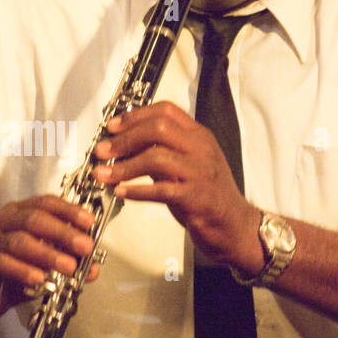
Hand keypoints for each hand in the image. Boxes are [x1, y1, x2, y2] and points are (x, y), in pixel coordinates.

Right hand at [0, 194, 99, 325]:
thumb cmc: (10, 272)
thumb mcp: (41, 265)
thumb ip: (65, 262)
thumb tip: (93, 269)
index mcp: (18, 212)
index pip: (45, 203)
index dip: (68, 210)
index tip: (89, 222)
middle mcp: (2, 220)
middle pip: (34, 218)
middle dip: (63, 232)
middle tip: (85, 247)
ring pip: (20, 241)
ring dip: (48, 254)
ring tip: (69, 267)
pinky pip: (3, 263)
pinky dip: (23, 271)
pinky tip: (39, 280)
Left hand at [92, 102, 262, 270]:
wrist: (234, 226)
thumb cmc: (207, 196)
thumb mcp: (186, 165)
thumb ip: (161, 152)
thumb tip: (124, 145)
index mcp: (199, 136)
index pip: (166, 111)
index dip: (135, 116)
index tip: (112, 127)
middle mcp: (201, 149)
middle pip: (158, 129)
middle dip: (124, 139)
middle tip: (102, 151)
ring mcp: (201, 172)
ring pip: (157, 158)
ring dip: (125, 166)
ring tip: (104, 174)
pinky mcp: (197, 197)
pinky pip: (162, 190)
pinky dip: (137, 190)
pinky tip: (121, 192)